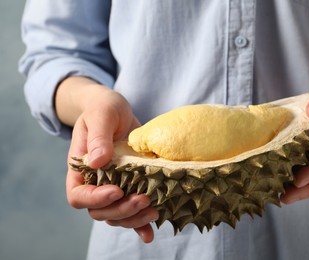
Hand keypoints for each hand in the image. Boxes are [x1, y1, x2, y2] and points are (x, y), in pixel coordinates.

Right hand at [59, 78, 158, 242]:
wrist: (117, 110)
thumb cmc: (103, 109)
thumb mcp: (101, 115)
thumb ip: (98, 137)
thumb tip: (97, 162)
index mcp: (80, 168)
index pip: (78, 195)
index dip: (95, 198)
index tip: (116, 190)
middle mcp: (95, 182)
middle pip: (100, 211)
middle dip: (121, 210)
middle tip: (143, 200)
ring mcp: (114, 186)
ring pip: (117, 215)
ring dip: (134, 219)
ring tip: (154, 211)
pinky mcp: (131, 186)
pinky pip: (132, 211)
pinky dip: (140, 224)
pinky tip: (151, 232)